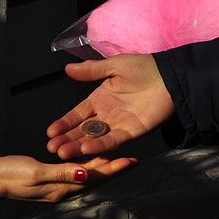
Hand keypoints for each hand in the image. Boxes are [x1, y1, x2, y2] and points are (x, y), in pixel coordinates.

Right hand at [0, 154, 136, 201]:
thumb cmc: (11, 175)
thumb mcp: (36, 173)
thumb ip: (62, 173)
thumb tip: (86, 174)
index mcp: (62, 187)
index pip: (95, 177)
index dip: (114, 169)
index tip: (131, 160)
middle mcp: (63, 187)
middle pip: (95, 177)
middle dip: (114, 167)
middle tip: (132, 157)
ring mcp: (57, 183)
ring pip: (86, 173)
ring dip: (102, 164)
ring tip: (117, 154)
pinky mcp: (50, 177)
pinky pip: (74, 170)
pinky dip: (86, 162)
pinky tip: (89, 155)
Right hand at [46, 54, 174, 159]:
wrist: (169, 75)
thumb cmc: (143, 68)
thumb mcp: (115, 66)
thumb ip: (92, 71)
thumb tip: (67, 68)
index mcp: (100, 98)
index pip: (78, 113)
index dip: (64, 122)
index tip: (50, 132)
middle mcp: (106, 114)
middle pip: (82, 130)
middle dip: (66, 139)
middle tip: (51, 148)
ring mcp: (117, 124)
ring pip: (94, 138)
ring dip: (78, 146)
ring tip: (63, 152)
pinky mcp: (131, 132)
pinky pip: (113, 140)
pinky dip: (100, 145)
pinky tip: (86, 148)